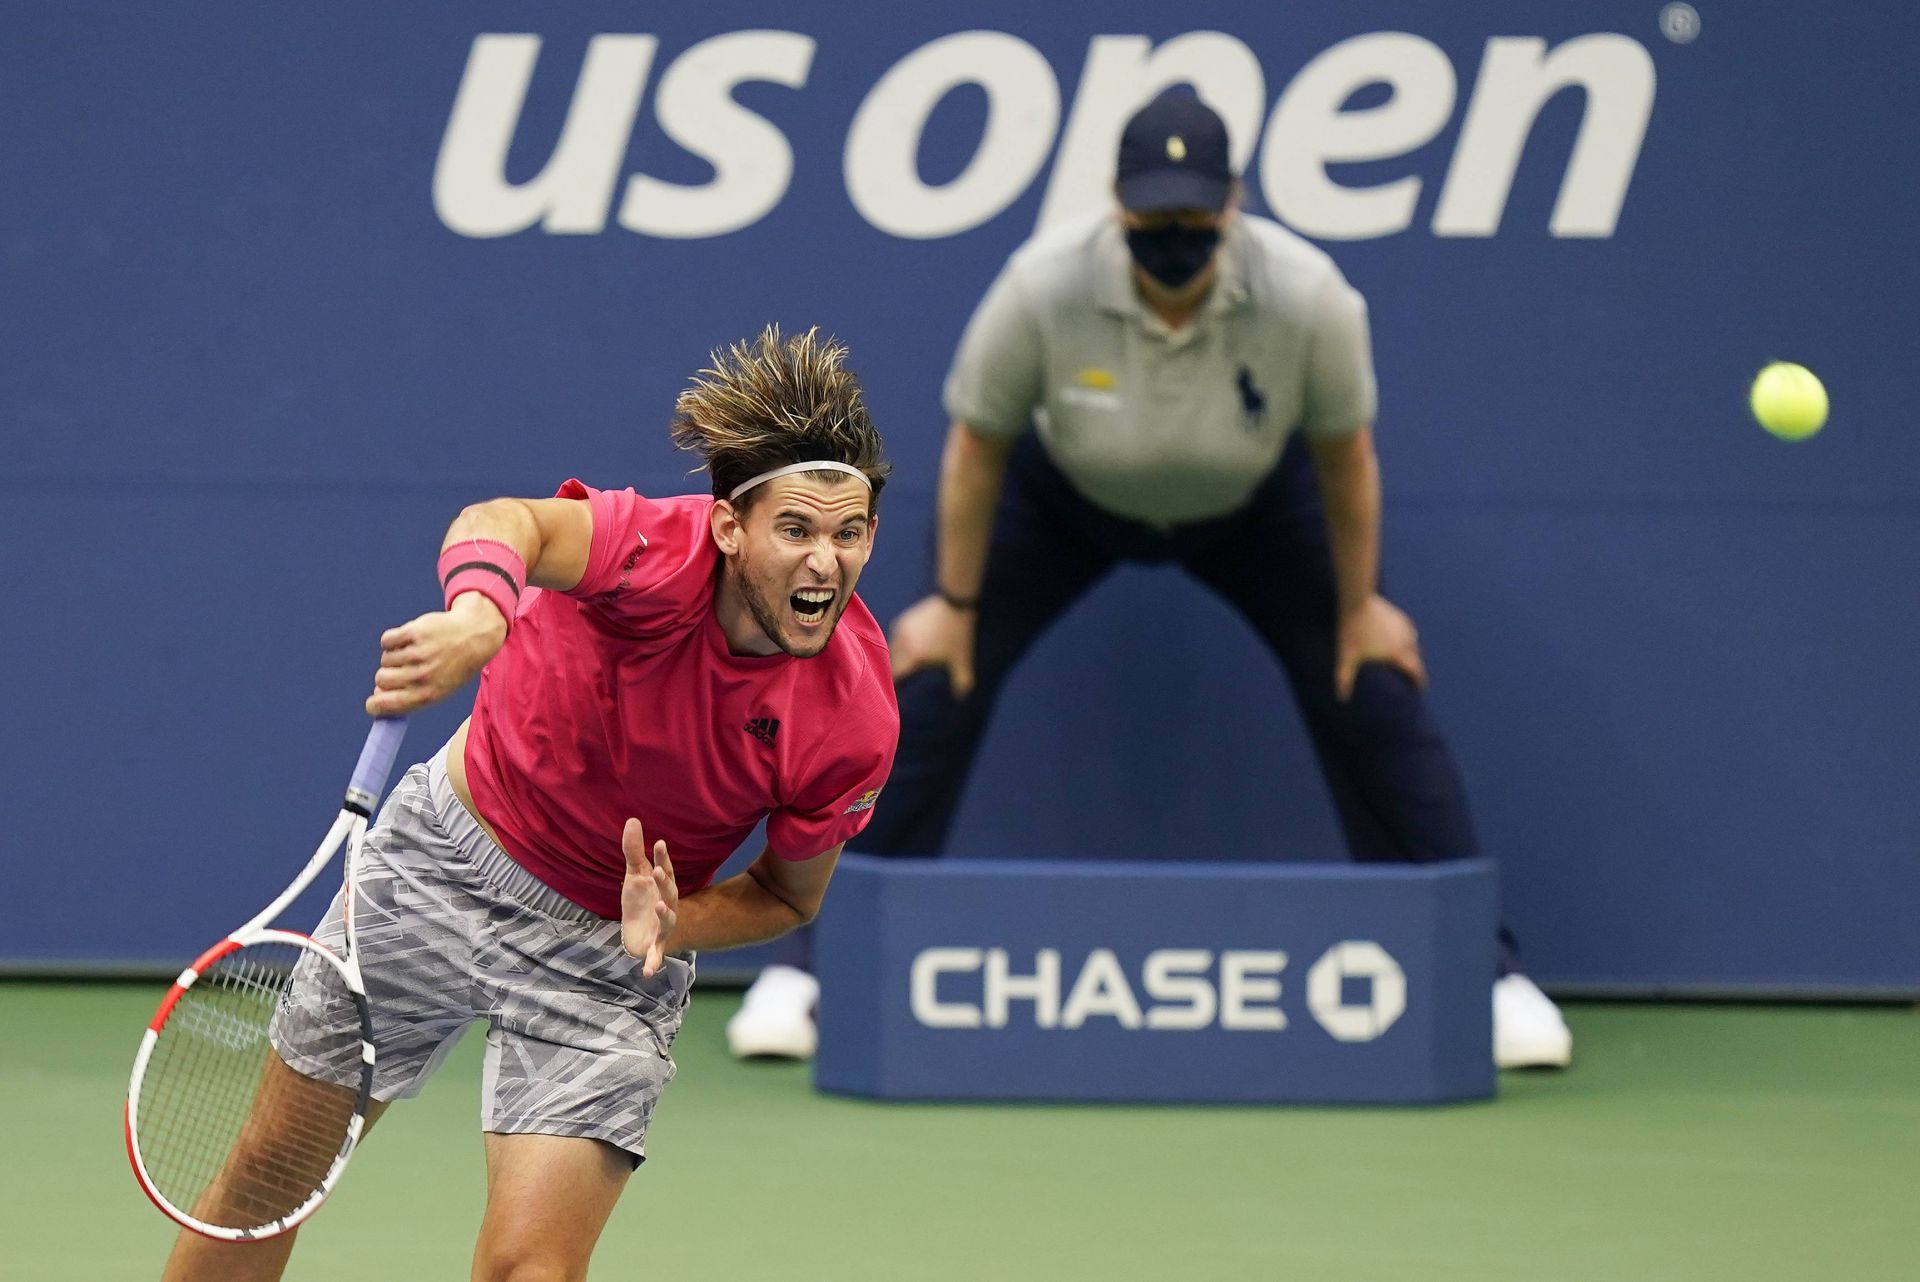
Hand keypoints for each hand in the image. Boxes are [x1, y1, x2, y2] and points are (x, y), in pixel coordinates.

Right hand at [365, 593, 508, 715]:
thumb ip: (409, 696)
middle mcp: (422, 675)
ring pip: (385, 659)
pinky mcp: (414, 632)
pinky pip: (387, 640)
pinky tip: (408, 640)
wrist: (474, 635)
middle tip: (405, 669)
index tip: (374, 703)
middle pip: (381, 679)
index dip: (375, 705)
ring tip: (414, 652)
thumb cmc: (454, 666)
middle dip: (388, 676)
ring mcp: (418, 653)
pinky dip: (393, 640)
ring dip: (394, 656)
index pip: (386, 705)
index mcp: (428, 694)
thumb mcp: (440, 689)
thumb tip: (377, 695)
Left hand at [620, 818, 678, 975]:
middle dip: (665, 883)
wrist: (641, 933)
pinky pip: (656, 956)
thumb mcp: (634, 876)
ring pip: (668, 920)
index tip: (659, 843)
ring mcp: (663, 928)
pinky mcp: (654, 947)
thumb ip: (633, 850)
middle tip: (657, 870)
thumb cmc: (641, 901)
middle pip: (670, 893)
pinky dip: (653, 964)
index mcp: (662, 888)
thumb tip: (632, 819)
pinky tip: (647, 973)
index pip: (665, 871)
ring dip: (665, 914)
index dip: (663, 858)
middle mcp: (667, 906)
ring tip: (658, 907)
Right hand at [887, 594, 977, 698]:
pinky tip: (908, 647)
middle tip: (903, 680)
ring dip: (896, 659)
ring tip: (905, 664)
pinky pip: (895, 638)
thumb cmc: (958, 634)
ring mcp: (900, 631)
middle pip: (891, 665)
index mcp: (913, 658)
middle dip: (896, 673)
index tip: (899, 692)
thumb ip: (961, 681)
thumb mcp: (962, 659)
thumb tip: (961, 698)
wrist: (954, 602)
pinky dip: (899, 645)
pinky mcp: (902, 621)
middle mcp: (902, 645)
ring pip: (891, 650)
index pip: (896, 678)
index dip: (896, 687)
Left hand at [1335, 594, 1427, 700]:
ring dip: (1411, 653)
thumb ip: (1344, 678)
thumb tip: (1341, 699)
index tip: (1418, 691)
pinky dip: (1406, 639)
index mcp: (1397, 653)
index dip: (1419, 682)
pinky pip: (1408, 631)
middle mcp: (1406, 640)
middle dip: (1415, 669)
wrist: (1356, 600)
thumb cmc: (1351, 630)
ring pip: (1414, 643)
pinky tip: (1397, 641)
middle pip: (1417, 658)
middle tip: (1409, 678)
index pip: (1415, 671)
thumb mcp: (1345, 657)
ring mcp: (1404, 626)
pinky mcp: (1399, 616)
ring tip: (1403, 661)